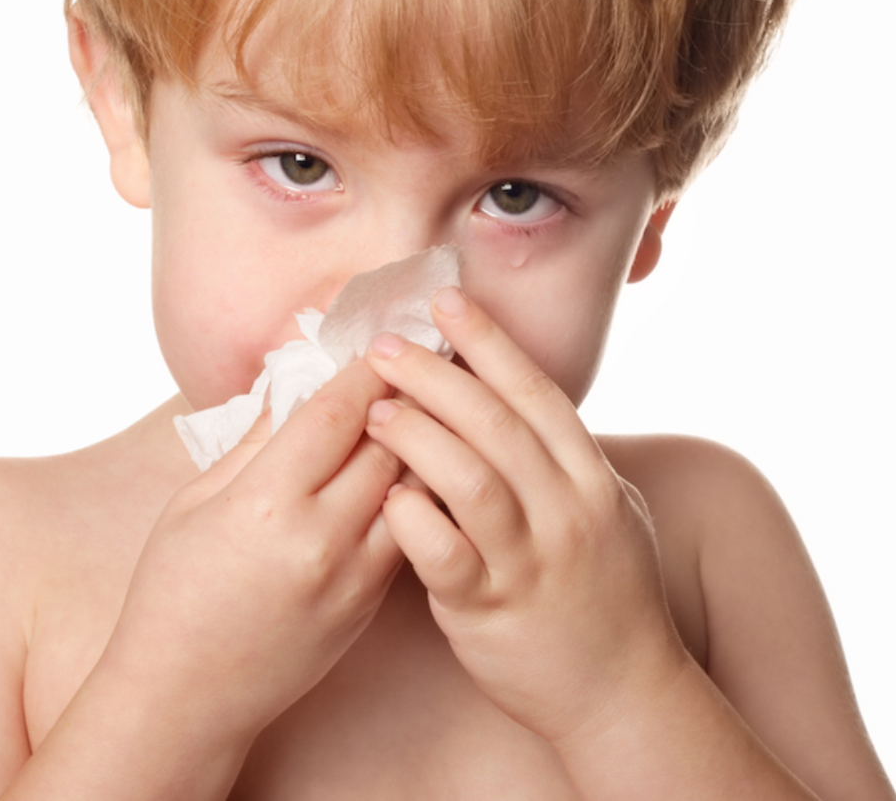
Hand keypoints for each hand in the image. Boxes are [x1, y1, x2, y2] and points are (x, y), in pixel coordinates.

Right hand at [102, 360, 404, 743]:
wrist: (186, 697)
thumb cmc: (173, 593)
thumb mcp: (194, 502)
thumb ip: (251, 439)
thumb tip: (290, 382)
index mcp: (266, 504)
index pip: (335, 414)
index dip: (364, 369)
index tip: (384, 339)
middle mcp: (319, 538)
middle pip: (386, 443)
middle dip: (407, 393)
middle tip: (422, 358)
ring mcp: (352, 577)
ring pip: (410, 485)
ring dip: (422, 440)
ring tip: (432, 404)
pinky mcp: (368, 605)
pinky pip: (406, 530)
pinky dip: (414, 490)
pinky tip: (417, 464)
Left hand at [363, 287, 686, 742]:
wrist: (622, 694)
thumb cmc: (606, 592)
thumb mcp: (607, 510)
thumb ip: (563, 458)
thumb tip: (516, 398)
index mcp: (592, 478)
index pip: (536, 392)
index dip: (489, 341)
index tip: (446, 302)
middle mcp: (568, 511)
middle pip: (496, 424)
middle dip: (436, 374)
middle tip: (383, 346)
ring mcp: (532, 562)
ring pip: (471, 481)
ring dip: (418, 437)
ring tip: (374, 409)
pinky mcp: (492, 611)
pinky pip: (446, 556)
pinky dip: (412, 519)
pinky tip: (384, 492)